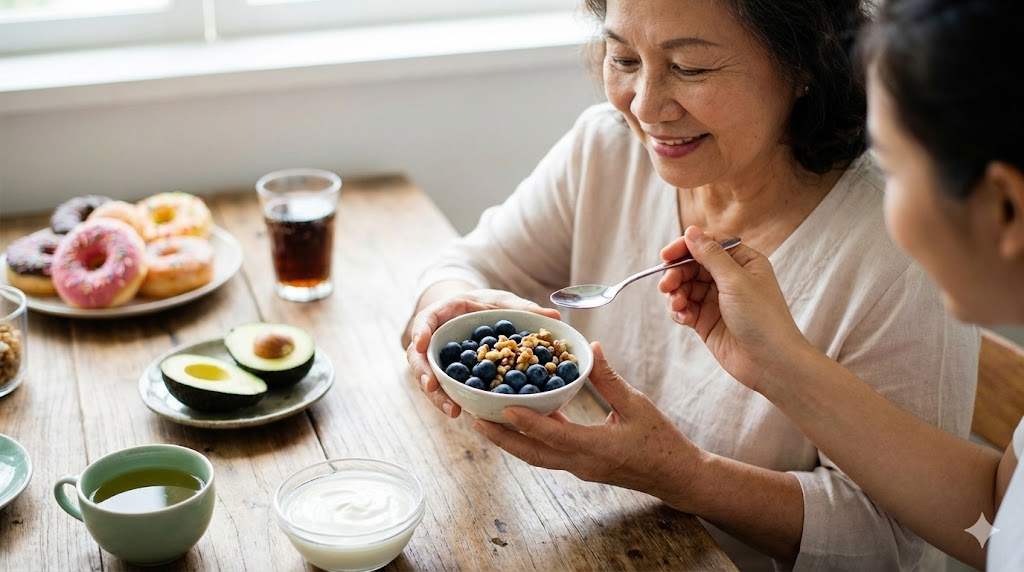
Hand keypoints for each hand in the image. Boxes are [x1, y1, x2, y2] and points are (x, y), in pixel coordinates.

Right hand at [406, 288, 560, 417]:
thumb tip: (554, 317)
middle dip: (424, 373)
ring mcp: (438, 357)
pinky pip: (443, 386)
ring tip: (452, 410)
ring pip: (429, 377)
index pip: (425, 319)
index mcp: (446, 312)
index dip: (420, 331)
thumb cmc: (488, 304)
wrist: (478, 311)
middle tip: (433, 387)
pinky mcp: (447, 373)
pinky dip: (449, 398)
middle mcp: (436, 336)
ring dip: (437, 395)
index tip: (420, 344)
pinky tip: (461, 412)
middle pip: (420, 356)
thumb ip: (525, 309)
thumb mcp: (504, 302)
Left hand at [472, 342, 707, 509]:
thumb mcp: (638, 405)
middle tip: (473, 420)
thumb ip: (610, 380)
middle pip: (532, 454)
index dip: (526, 422)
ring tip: (485, 422)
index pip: (554, 435)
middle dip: (500, 439)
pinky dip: (530, 439)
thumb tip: (591, 348)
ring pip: (536, 457)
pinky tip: (520, 421)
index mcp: (596, 448)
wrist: (675, 476)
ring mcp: (579, 468)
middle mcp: (581, 463)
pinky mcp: (581, 466)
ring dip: (510, 441)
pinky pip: (548, 454)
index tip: (500, 409)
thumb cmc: (662, 441)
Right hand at [657, 226, 810, 392]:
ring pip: (685, 287)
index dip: (686, 247)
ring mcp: (717, 300)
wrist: (770, 363)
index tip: (666, 256)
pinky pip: (685, 308)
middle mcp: (729, 279)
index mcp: (743, 262)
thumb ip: (711, 255)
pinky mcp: (706, 321)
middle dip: (677, 274)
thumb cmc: (763, 319)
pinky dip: (679, 311)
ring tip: (678, 305)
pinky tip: (683, 318)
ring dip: (676, 294)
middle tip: (667, 286)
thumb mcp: (736, 281)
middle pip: (692, 266)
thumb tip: (692, 231)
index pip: (708, 245)